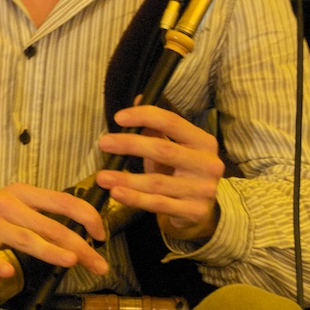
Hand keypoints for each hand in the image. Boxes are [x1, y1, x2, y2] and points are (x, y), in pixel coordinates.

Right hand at [0, 183, 109, 282]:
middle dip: (79, 245)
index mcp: (22, 193)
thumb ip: (37, 215)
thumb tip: (73, 234)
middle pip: (50, 225)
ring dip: (51, 250)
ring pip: (26, 238)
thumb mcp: (10, 205)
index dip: (86, 216)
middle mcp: (8, 204)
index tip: (101, 234)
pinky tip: (7, 271)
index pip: (62, 201)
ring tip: (71, 261)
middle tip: (98, 263)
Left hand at [96, 103, 223, 244]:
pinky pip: (158, 204)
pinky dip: (135, 199)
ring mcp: (202, 189)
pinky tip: (116, 193)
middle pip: (163, 150)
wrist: (201, 211)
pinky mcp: (194, 211)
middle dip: (130, 145)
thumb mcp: (172, 148)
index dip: (145, 116)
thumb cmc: (180, 173)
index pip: (172, 122)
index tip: (119, 118)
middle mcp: (208, 164)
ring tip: (102, 176)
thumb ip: (156, 127)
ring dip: (126, 178)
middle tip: (103, 143)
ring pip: (157, 182)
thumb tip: (138, 98)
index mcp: (203, 141)